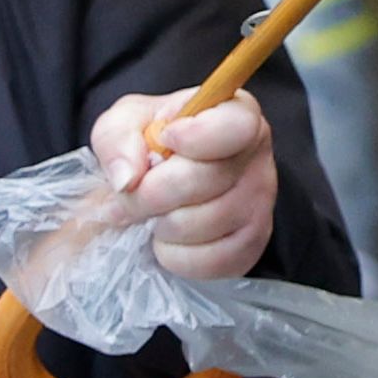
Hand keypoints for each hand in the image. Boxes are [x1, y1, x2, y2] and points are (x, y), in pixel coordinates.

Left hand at [90, 90, 278, 282]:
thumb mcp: (125, 124)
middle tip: (131, 194)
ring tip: (154, 213)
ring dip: (162, 224)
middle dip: (152, 193)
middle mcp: (257, 158)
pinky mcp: (252, 246)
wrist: (159, 186)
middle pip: (205, 181)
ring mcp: (260, 205)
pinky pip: (208, 261)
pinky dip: (175, 255)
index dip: (194, 137)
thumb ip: (117, 139)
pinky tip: (169, 237)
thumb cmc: (150, 145)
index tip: (163, 139)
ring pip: (203, 225)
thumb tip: (127, 179)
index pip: (236, 126)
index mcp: (236, 115)